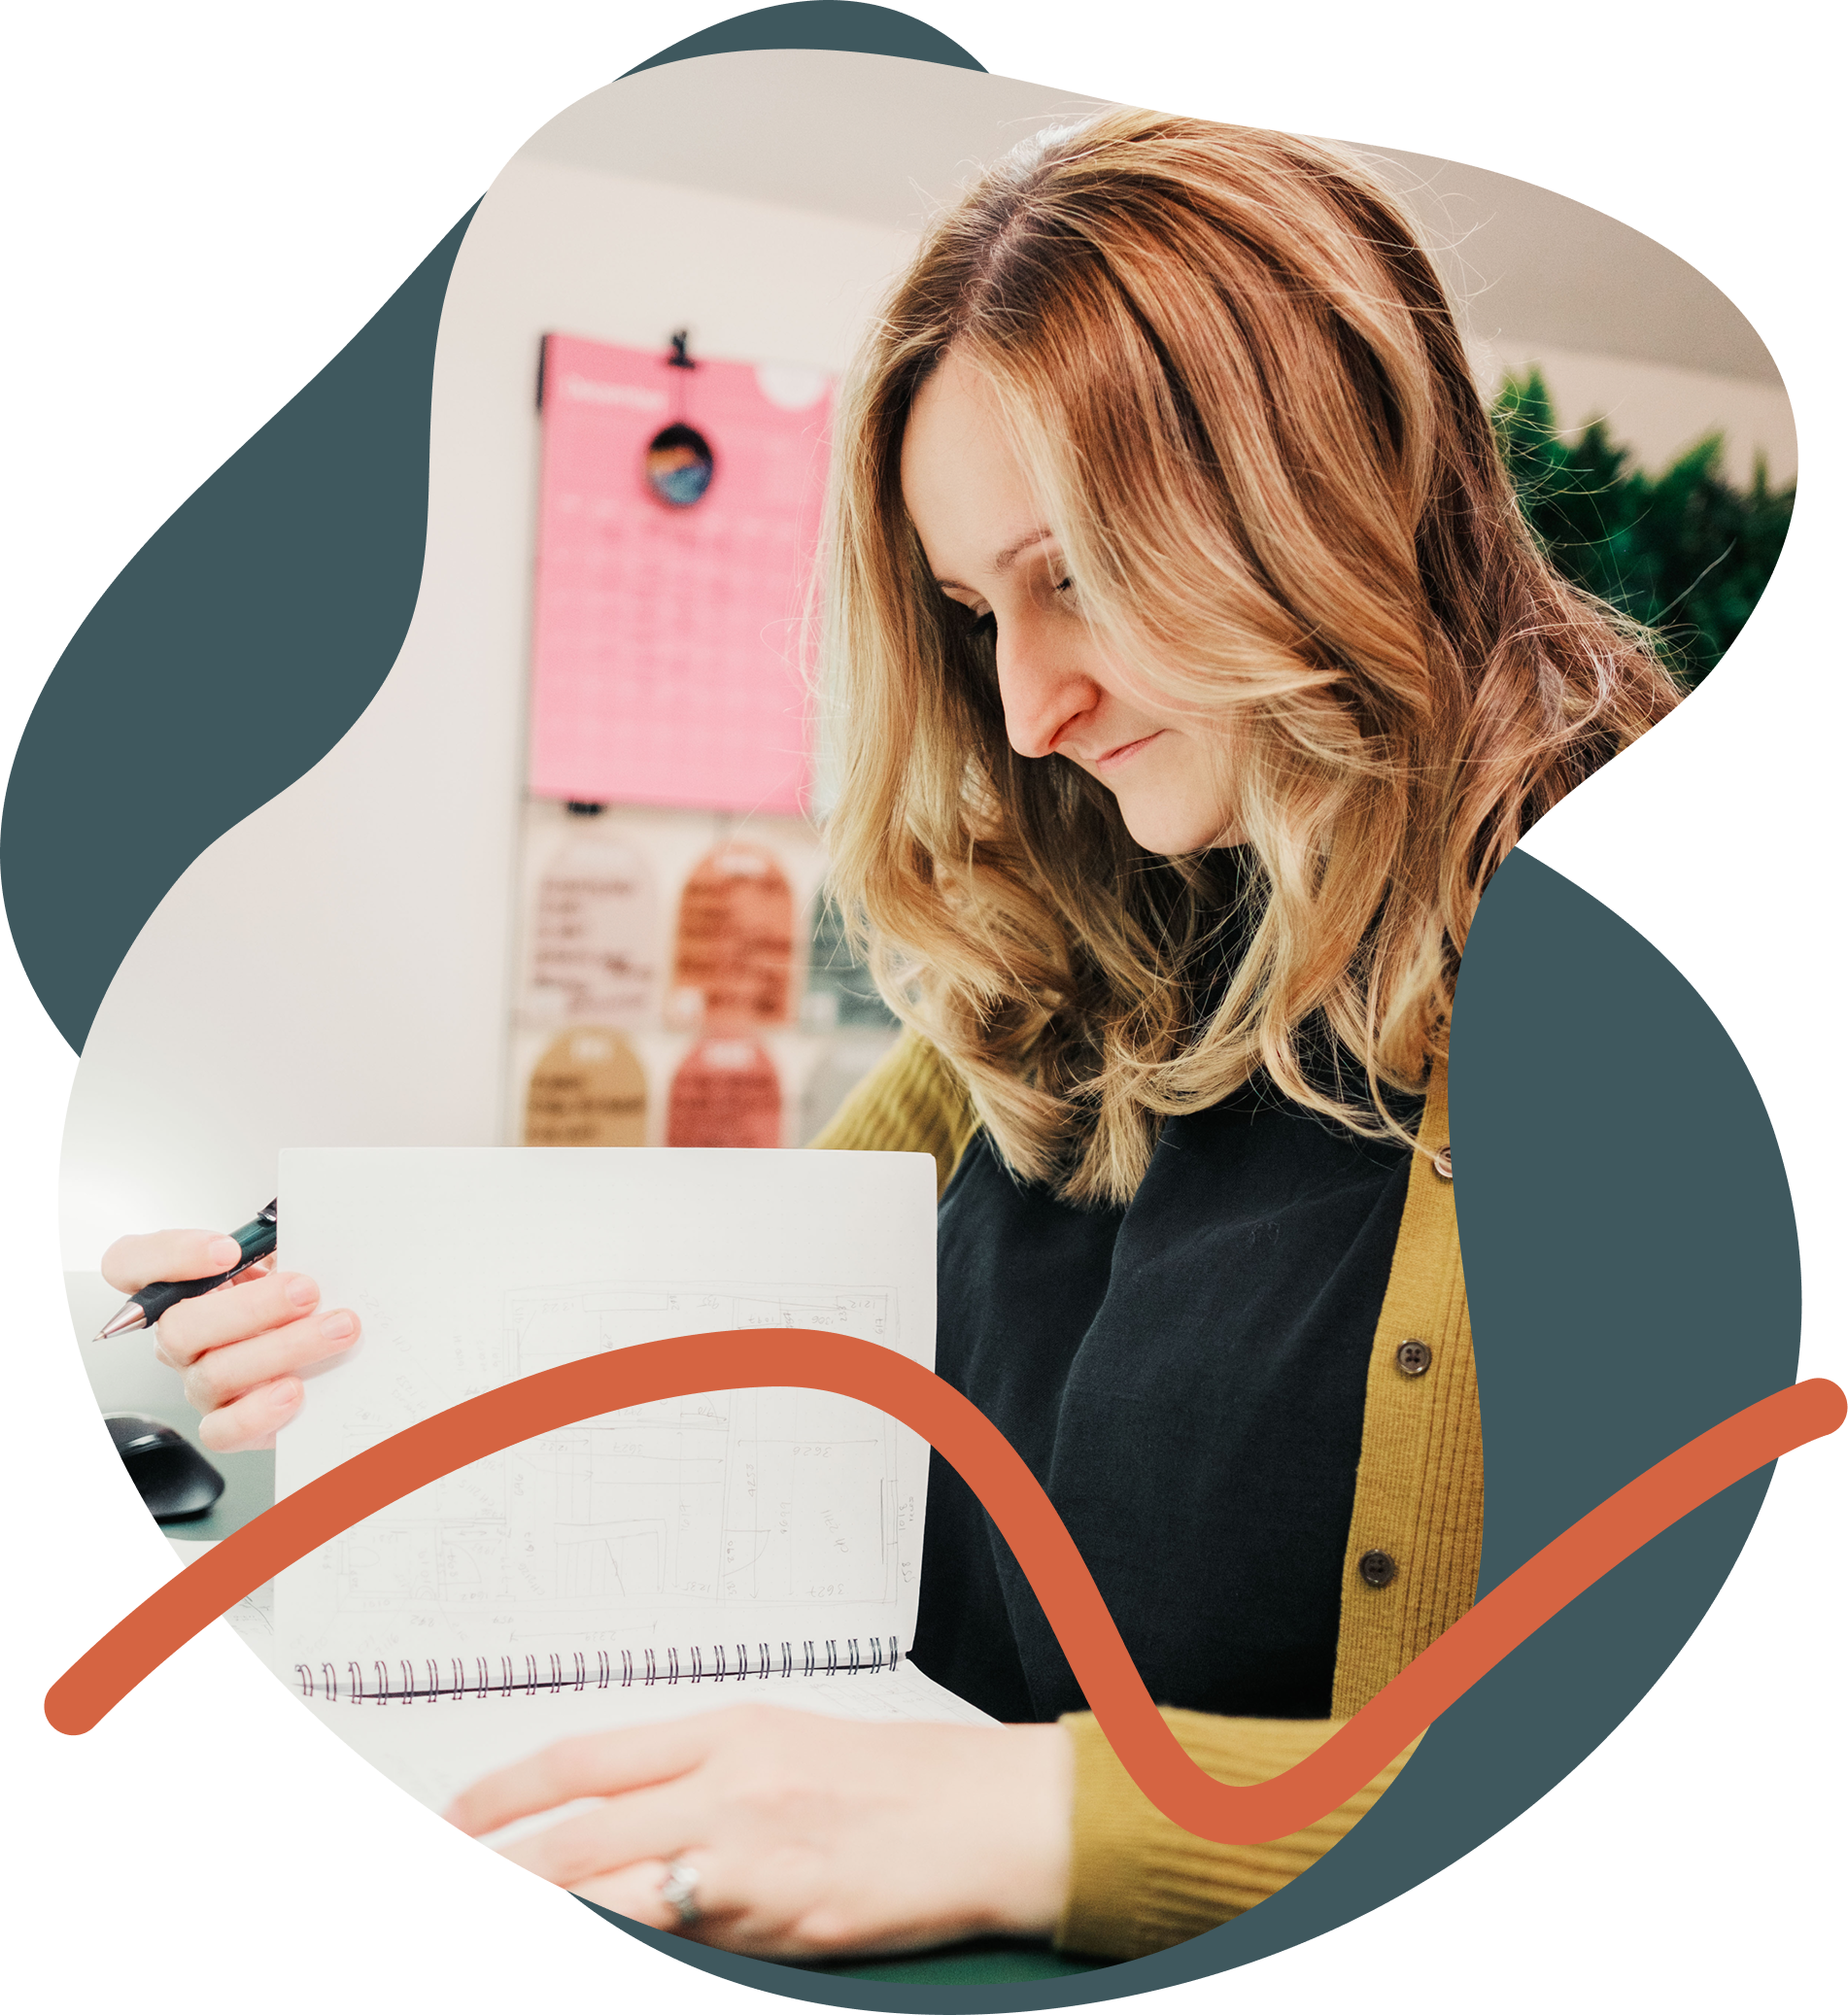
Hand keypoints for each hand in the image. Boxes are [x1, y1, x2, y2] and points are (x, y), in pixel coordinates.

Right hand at [99, 1229, 359, 1452]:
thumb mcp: (283, 1257)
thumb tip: (306, 1231)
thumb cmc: (292, 1298)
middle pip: (177, 1327)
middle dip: (251, 1307)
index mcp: (178, 1288)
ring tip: (336, 1329)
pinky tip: (296, 1388)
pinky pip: (223, 1430)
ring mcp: (198, 1382)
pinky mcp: (225, 1423)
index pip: (129, 1264)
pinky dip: (260, 1410)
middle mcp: (178, 1338)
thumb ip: (279, 1241)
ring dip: (283, 1348)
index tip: (228, 1249)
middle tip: (307, 1291)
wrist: (317, 1350)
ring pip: (214, 1373)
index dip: (168, 1255)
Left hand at [446, 1705, 1074, 1959]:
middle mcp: (727, 1785)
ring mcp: (749, 1857)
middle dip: (507, 1864)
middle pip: (576, 1833)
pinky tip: (618, 1924)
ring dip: (560, 1900)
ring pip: (610, 1891)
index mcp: (728, 1730)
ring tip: (527, 1896)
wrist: (986, 1816)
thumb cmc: (900, 1781)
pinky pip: (676, 1935)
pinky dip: (635, 1927)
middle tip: (469, 1864)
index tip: (463, 1814)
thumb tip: (615, 1821)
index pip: (583, 1758)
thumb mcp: (788, 1748)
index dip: (505, 1792)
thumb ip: (700, 1781)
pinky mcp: (779, 1921)